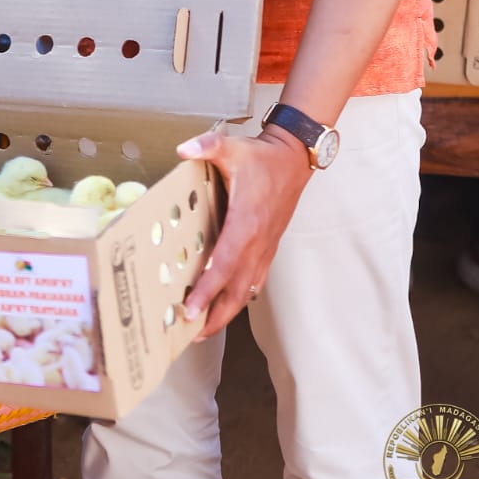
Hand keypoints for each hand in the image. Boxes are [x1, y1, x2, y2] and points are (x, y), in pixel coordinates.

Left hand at [176, 127, 310, 339]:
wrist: (294, 161)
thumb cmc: (262, 157)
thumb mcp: (232, 147)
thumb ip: (207, 146)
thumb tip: (184, 149)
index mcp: (246, 223)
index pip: (225, 264)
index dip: (208, 289)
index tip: (190, 310)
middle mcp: (257, 242)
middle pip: (236, 290)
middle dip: (215, 315)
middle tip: (190, 333)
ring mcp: (265, 248)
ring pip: (246, 290)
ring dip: (226, 312)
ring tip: (202, 328)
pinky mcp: (268, 248)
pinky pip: (254, 280)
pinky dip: (239, 297)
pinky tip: (227, 305)